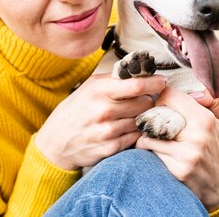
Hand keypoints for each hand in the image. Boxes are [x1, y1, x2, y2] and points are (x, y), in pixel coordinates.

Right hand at [35, 73, 166, 170]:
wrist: (56, 142)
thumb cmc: (76, 110)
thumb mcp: (89, 87)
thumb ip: (113, 79)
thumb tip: (140, 71)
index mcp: (99, 91)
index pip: (136, 85)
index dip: (154, 82)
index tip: (162, 81)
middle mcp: (104, 110)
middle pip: (143, 103)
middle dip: (148, 100)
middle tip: (145, 100)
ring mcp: (107, 131)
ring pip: (141, 120)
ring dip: (142, 117)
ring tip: (133, 115)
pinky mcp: (111, 148)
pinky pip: (135, 137)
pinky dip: (134, 132)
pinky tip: (126, 128)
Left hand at [135, 87, 218, 210]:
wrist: (216, 186)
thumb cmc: (215, 145)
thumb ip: (213, 97)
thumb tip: (194, 90)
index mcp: (205, 119)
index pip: (170, 95)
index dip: (162, 99)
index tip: (162, 106)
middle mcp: (198, 136)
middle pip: (156, 114)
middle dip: (150, 116)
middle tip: (152, 120)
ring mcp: (188, 155)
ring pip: (149, 134)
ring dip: (145, 134)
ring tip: (150, 135)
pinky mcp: (178, 170)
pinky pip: (150, 152)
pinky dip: (147, 148)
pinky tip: (152, 149)